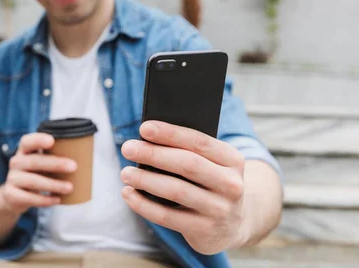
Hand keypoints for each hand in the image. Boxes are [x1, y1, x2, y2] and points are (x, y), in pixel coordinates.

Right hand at [0, 133, 76, 214]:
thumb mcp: (41, 163)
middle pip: (34, 161)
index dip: (38, 140)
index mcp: (24, 151)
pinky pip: (29, 198)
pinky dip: (44, 200)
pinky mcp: (11, 195)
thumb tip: (86, 156)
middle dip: (55, 164)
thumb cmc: (36, 174)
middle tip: (74, 167)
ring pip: (33, 181)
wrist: (14, 196)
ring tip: (70, 187)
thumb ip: (55, 157)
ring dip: (53, 184)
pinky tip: (57, 199)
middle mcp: (16, 162)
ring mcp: (12, 179)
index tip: (52, 141)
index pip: (27, 141)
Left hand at [120, 121, 246, 254]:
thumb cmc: (210, 183)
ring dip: (145, 180)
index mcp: (232, 159)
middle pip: (187, 164)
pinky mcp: (204, 231)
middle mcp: (231, 184)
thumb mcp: (211, 164)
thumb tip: (146, 140)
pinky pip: (167, 217)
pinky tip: (128, 194)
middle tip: (127, 148)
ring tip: (125, 172)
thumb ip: (188, 151)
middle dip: (153, 154)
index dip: (171, 133)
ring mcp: (220, 210)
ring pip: (176, 190)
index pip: (199, 142)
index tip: (144, 128)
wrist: (232, 225)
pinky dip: (143, 204)